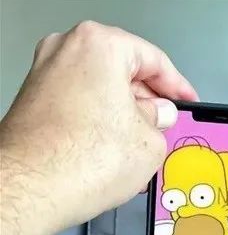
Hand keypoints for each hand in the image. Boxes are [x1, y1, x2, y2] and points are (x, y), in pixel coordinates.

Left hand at [0, 21, 197, 234]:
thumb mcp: (151, 142)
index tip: (187, 102)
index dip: (177, 87)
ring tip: (140, 145)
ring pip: (100, 89)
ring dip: (124, 114)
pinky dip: (101, 122)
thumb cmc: (84, 160)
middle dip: (148, 101)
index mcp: (100, 46)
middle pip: (123, 71)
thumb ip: (161, 122)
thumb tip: (159, 116)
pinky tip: (113, 151)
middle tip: (165, 125)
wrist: (34, 188)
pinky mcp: (34, 102)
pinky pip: (80, 105)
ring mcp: (45, 75)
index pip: (153, 60)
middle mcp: (67, 51)